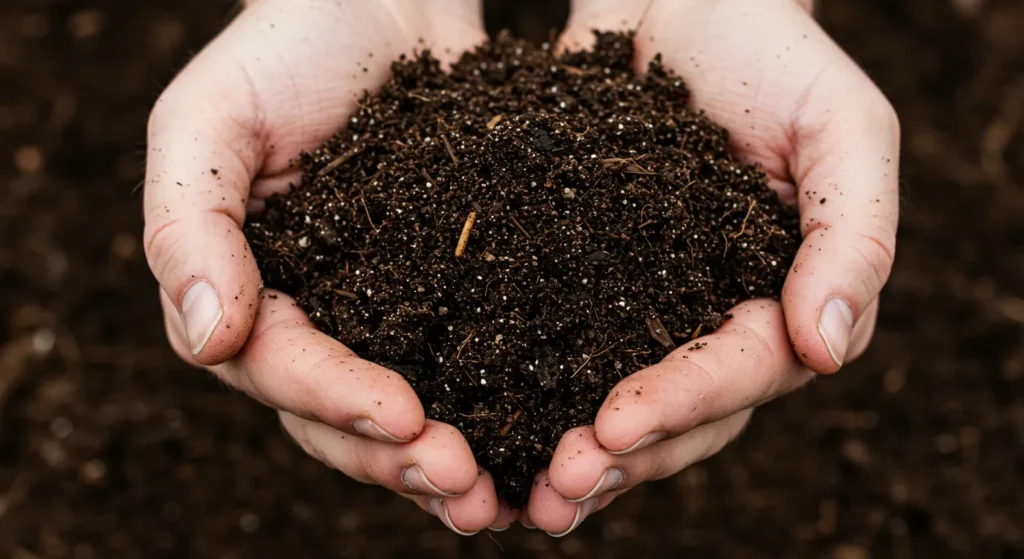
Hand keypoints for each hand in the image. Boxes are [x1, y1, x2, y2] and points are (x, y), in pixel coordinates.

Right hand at [143, 0, 515, 533]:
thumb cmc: (287, 44)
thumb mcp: (212, 118)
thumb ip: (191, 225)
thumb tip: (209, 338)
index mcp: (251, 290)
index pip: (277, 367)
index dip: (334, 400)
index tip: (404, 417)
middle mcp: (319, 317)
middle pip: (341, 417)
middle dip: (398, 458)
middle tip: (466, 488)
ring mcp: (388, 311)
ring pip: (407, 411)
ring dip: (447, 461)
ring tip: (503, 500)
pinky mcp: (456, 292)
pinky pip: (473, 360)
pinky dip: (501, 406)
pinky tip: (548, 438)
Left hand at [524, 0, 898, 534]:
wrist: (678, 1)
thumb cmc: (770, 50)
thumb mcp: (841, 126)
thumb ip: (853, 234)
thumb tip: (827, 349)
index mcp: (780, 295)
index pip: (743, 372)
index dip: (682, 404)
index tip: (615, 425)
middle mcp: (710, 317)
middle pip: (679, 416)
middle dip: (622, 456)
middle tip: (557, 491)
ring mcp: (642, 307)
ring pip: (614, 402)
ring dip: (573, 455)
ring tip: (518, 496)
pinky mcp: (577, 282)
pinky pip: (553, 348)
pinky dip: (525, 396)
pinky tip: (478, 428)